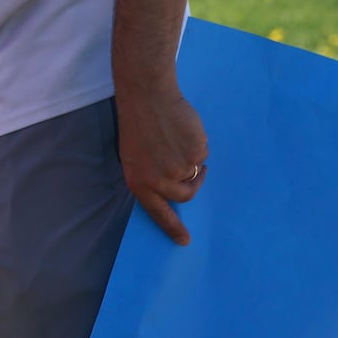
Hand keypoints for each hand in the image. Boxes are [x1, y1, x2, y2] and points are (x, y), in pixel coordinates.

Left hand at [115, 84, 207, 245]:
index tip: (185, 241)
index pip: (158, 213)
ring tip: (179, 140)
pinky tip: (183, 129)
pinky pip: (203, 155)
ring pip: (195, 174)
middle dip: (192, 185)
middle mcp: (159, 181)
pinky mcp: (195, 155)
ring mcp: (179, 169)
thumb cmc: (138, 123)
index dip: (172, 228)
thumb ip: (151, 175)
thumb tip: (172, 191)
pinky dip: (197, 144)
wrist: (147, 96)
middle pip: (185, 195)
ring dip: (193, 161)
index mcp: (139, 181)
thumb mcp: (135, 155)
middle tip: (194, 170)